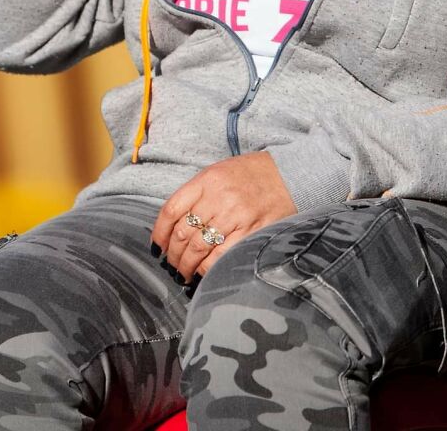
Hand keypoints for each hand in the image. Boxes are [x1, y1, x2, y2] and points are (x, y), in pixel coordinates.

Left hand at [150, 153, 296, 283]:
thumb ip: (197, 194)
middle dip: (173, 255)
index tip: (157, 246)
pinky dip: (208, 269)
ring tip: (184, 273)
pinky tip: (203, 273)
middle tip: (171, 265)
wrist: (289, 175)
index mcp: (207, 180)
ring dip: (186, 266)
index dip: (159, 232)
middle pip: (183, 232)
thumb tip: (174, 225)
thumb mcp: (219, 173)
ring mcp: (235, 215)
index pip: (171, 209)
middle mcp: (218, 197)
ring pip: (199, 248)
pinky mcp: (251, 232)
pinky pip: (222, 256)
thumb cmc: (251, 175)